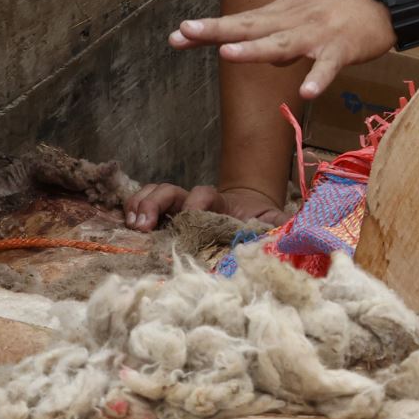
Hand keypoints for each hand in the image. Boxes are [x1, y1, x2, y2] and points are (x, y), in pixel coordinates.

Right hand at [123, 183, 285, 230]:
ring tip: (131, 226)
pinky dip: (133, 210)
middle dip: (155, 203)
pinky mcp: (167, 220)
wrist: (249, 218)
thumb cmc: (259, 223)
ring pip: (153, 196)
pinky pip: (144, 207)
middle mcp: (195, 203)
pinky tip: (126, 226)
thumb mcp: (273, 221)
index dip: (196, 203)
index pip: (203, 194)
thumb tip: (293, 227)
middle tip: (143, 225)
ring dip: (139, 206)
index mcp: (220, 204)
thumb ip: (281, 223)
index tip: (192, 217)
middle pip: (171, 191)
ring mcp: (178, 210)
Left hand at [168, 0, 394, 100]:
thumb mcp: (308, 17)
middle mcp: (295, 21)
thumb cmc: (348, 8)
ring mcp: (318, 35)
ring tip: (228, 54)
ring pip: (282, 44)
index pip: (241, 21)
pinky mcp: (343, 49)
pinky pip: (328, 67)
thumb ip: (283, 36)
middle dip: (217, 31)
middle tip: (184, 32)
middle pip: (251, 27)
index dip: (210, 29)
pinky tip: (307, 93)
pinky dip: (318, 79)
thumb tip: (262, 57)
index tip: (177, 35)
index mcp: (285, 14)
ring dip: (255, 50)